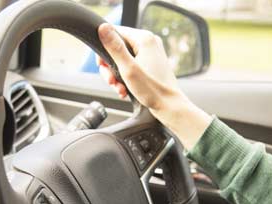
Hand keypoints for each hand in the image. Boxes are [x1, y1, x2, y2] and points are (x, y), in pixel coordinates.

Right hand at [97, 23, 211, 147]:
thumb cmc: (152, 90)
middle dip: (110, 67)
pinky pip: (131, 66)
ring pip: (123, 59)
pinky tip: (125, 90)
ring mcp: (151, 53)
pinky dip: (125, 78)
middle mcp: (149, 42)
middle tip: (111, 81)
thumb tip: (103, 28)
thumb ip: (114, 48)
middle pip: (118, 48)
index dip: (104, 49)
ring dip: (117, 75)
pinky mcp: (151, 63)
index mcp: (144, 39)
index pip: (115, 32)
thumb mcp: (128, 68)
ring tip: (119, 89)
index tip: (102, 65)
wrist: (169, 106)